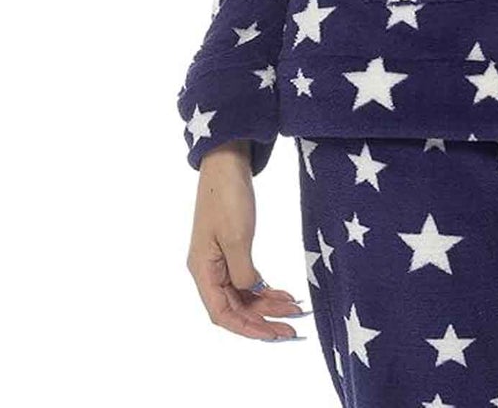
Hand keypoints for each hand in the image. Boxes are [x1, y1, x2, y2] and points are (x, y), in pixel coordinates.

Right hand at [187, 141, 308, 340]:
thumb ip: (243, 271)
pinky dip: (265, 288)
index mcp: (203, 270)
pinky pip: (248, 278)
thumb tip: (253, 293)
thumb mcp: (238, 236)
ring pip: (243, 294)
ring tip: (295, 311)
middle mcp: (209, 270)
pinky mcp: (232, 249)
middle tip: (292, 329)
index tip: (273, 335)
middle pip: (234, 307)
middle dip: (263, 319)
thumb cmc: (227, 196)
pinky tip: (284, 293)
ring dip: (267, 304)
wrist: (227, 161)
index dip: (247, 328)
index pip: (222, 313)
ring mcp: (220, 260)